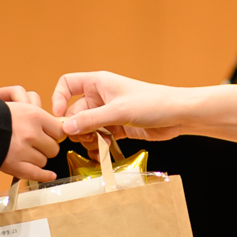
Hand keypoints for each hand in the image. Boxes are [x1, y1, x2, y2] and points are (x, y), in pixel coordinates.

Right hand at [0, 86, 63, 184]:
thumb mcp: (19, 107)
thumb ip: (39, 115)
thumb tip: (59, 130)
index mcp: (34, 115)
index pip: (59, 131)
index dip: (54, 135)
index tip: (50, 136)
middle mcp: (31, 133)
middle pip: (53, 148)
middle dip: (46, 148)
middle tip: (34, 145)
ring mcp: (23, 151)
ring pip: (43, 161)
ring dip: (36, 159)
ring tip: (23, 152)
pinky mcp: (15, 166)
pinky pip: (37, 174)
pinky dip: (44, 176)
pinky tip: (49, 175)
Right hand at [52, 70, 184, 144]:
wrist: (178, 115)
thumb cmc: (153, 103)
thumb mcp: (118, 111)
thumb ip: (91, 120)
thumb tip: (67, 128)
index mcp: (98, 83)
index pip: (67, 84)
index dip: (58, 98)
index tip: (59, 116)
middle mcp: (101, 97)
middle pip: (75, 112)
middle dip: (76, 127)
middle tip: (82, 139)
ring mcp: (109, 113)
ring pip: (87, 127)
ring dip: (87, 138)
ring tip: (95, 145)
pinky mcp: (118, 127)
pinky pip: (99, 137)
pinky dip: (97, 146)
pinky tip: (100, 154)